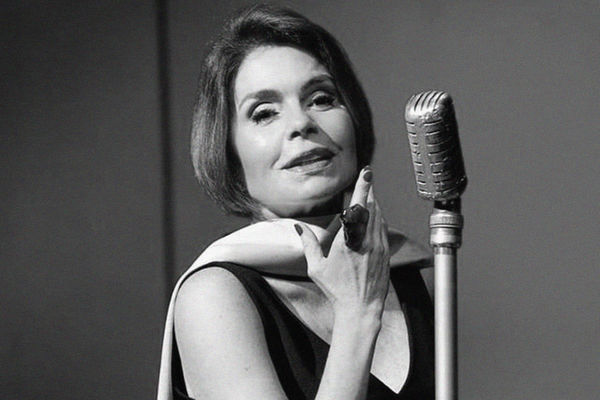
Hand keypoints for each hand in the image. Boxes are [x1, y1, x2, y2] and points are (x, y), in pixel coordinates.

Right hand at [295, 166, 389, 319]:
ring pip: (380, 217)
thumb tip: (298, 227)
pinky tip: (375, 217)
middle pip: (372, 208)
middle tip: (367, 179)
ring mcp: (379, 247)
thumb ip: (308, 244)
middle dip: (369, 192)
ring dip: (375, 204)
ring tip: (369, 195)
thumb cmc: (336, 290)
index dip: (363, 187)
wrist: (360, 309)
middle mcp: (367, 241)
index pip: (358, 207)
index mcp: (348, 241)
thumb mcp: (316, 267)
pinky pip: (384, 230)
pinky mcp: (386, 254)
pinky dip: (379, 219)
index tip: (367, 173)